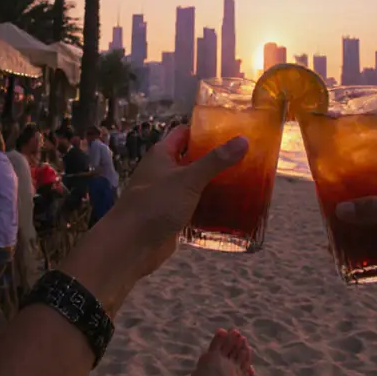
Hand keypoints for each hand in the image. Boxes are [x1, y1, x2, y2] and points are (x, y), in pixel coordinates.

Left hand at [107, 126, 248, 278]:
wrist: (130, 245)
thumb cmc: (156, 204)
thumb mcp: (188, 179)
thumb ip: (215, 161)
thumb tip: (243, 140)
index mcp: (162, 155)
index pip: (184, 133)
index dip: (205, 129)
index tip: (231, 130)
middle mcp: (164, 172)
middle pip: (192, 159)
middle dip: (215, 158)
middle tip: (245, 156)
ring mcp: (168, 195)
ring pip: (195, 184)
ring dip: (214, 182)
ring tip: (245, 179)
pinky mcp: (173, 216)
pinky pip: (194, 205)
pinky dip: (209, 205)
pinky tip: (231, 206)